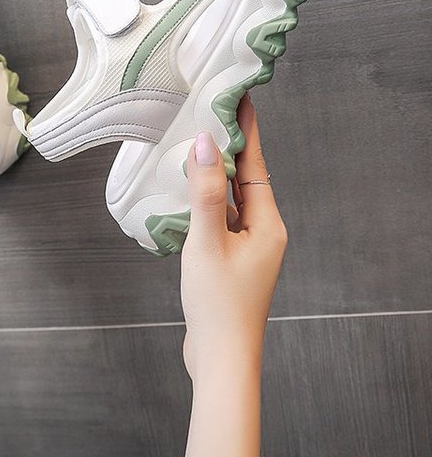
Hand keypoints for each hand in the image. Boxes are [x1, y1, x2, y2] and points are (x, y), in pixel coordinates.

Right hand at [181, 93, 286, 380]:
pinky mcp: (232, 262)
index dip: (246, 131)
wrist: (220, 359)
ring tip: (196, 146)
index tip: (239, 97)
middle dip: (229, 148)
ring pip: (231, 200)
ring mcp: (248, 249)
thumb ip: (206, 193)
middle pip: (246, 180)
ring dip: (215, 176)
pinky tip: (187, 196)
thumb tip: (205, 143)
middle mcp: (263, 233)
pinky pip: (221, 220)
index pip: (257, 165)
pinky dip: (206, 203)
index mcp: (268, 225)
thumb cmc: (218, 305)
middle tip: (211, 113)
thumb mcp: (208, 243)